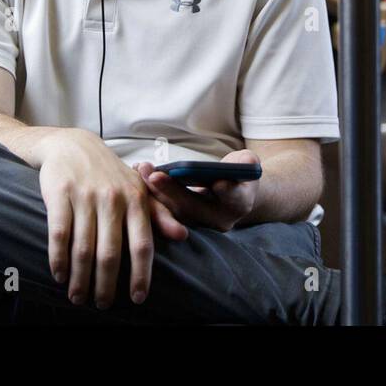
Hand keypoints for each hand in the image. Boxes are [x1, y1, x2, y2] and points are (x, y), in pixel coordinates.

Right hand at [37, 129, 185, 308]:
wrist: (73, 144)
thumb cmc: (110, 173)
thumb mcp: (138, 189)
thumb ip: (159, 214)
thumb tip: (182, 236)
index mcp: (136, 199)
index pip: (142, 244)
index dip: (141, 274)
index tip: (138, 298)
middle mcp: (112, 198)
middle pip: (110, 253)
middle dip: (106, 285)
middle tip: (102, 304)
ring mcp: (85, 196)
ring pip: (83, 249)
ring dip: (80, 279)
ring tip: (78, 297)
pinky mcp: (59, 193)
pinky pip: (59, 234)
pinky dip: (58, 259)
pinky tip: (59, 275)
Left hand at [136, 149, 260, 231]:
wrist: (234, 192)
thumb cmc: (240, 171)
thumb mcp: (248, 164)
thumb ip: (247, 163)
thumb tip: (243, 162)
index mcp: (240, 204)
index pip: (234, 199)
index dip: (227, 191)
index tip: (218, 183)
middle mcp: (219, 220)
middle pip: (194, 207)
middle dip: (173, 191)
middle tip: (155, 175)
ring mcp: (199, 223)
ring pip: (174, 210)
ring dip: (155, 191)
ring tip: (142, 169)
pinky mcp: (182, 220)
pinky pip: (163, 208)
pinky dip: (150, 191)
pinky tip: (137, 172)